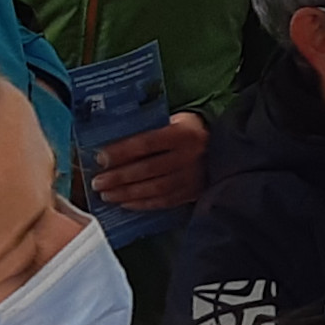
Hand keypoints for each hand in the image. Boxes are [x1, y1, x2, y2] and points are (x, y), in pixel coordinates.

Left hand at [92, 111, 207, 210]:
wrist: (226, 147)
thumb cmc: (191, 130)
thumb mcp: (176, 121)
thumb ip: (151, 129)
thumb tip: (115, 141)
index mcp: (184, 133)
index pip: (147, 143)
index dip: (122, 152)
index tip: (101, 158)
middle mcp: (189, 156)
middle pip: (148, 169)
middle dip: (119, 177)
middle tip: (97, 182)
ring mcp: (192, 177)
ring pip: (155, 188)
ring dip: (127, 193)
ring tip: (107, 195)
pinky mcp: (193, 192)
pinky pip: (164, 201)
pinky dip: (143, 204)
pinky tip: (126, 203)